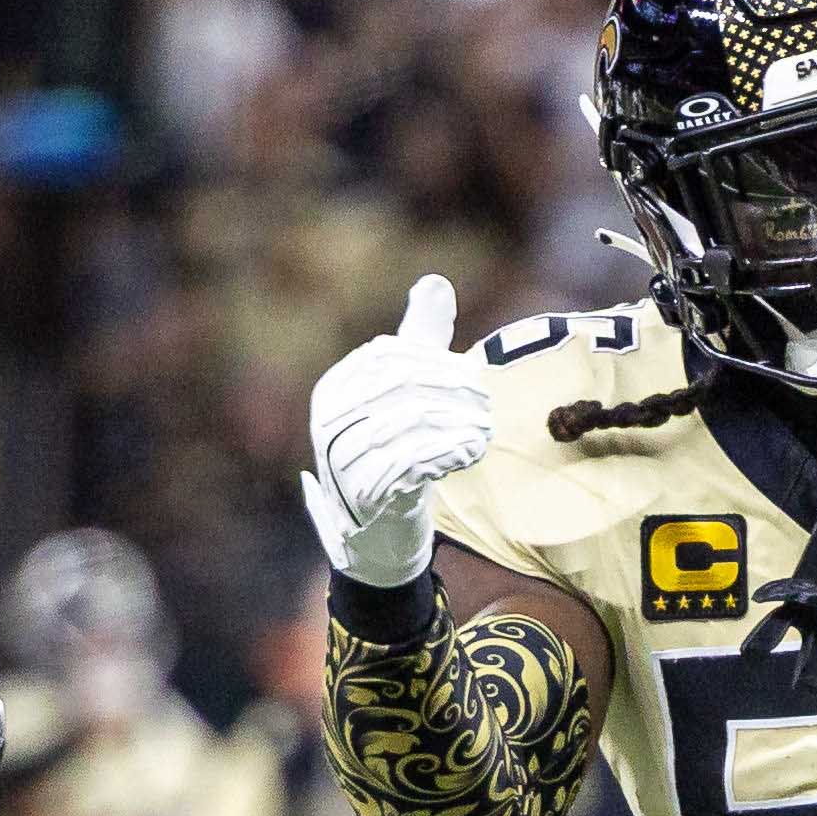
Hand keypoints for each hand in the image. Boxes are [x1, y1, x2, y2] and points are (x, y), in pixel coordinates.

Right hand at [301, 276, 489, 588]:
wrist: (377, 533)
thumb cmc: (391, 454)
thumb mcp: (402, 393)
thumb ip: (418, 339)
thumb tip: (436, 282)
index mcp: (334, 389)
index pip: (391, 357)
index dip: (437, 363)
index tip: (473, 379)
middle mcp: (329, 421)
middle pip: (404, 387)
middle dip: (453, 392)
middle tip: (487, 405)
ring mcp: (342, 458)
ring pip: (412, 423)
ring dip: (458, 424)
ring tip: (484, 431)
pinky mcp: (366, 494)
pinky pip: (414, 461)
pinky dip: (449, 452)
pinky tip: (471, 453)